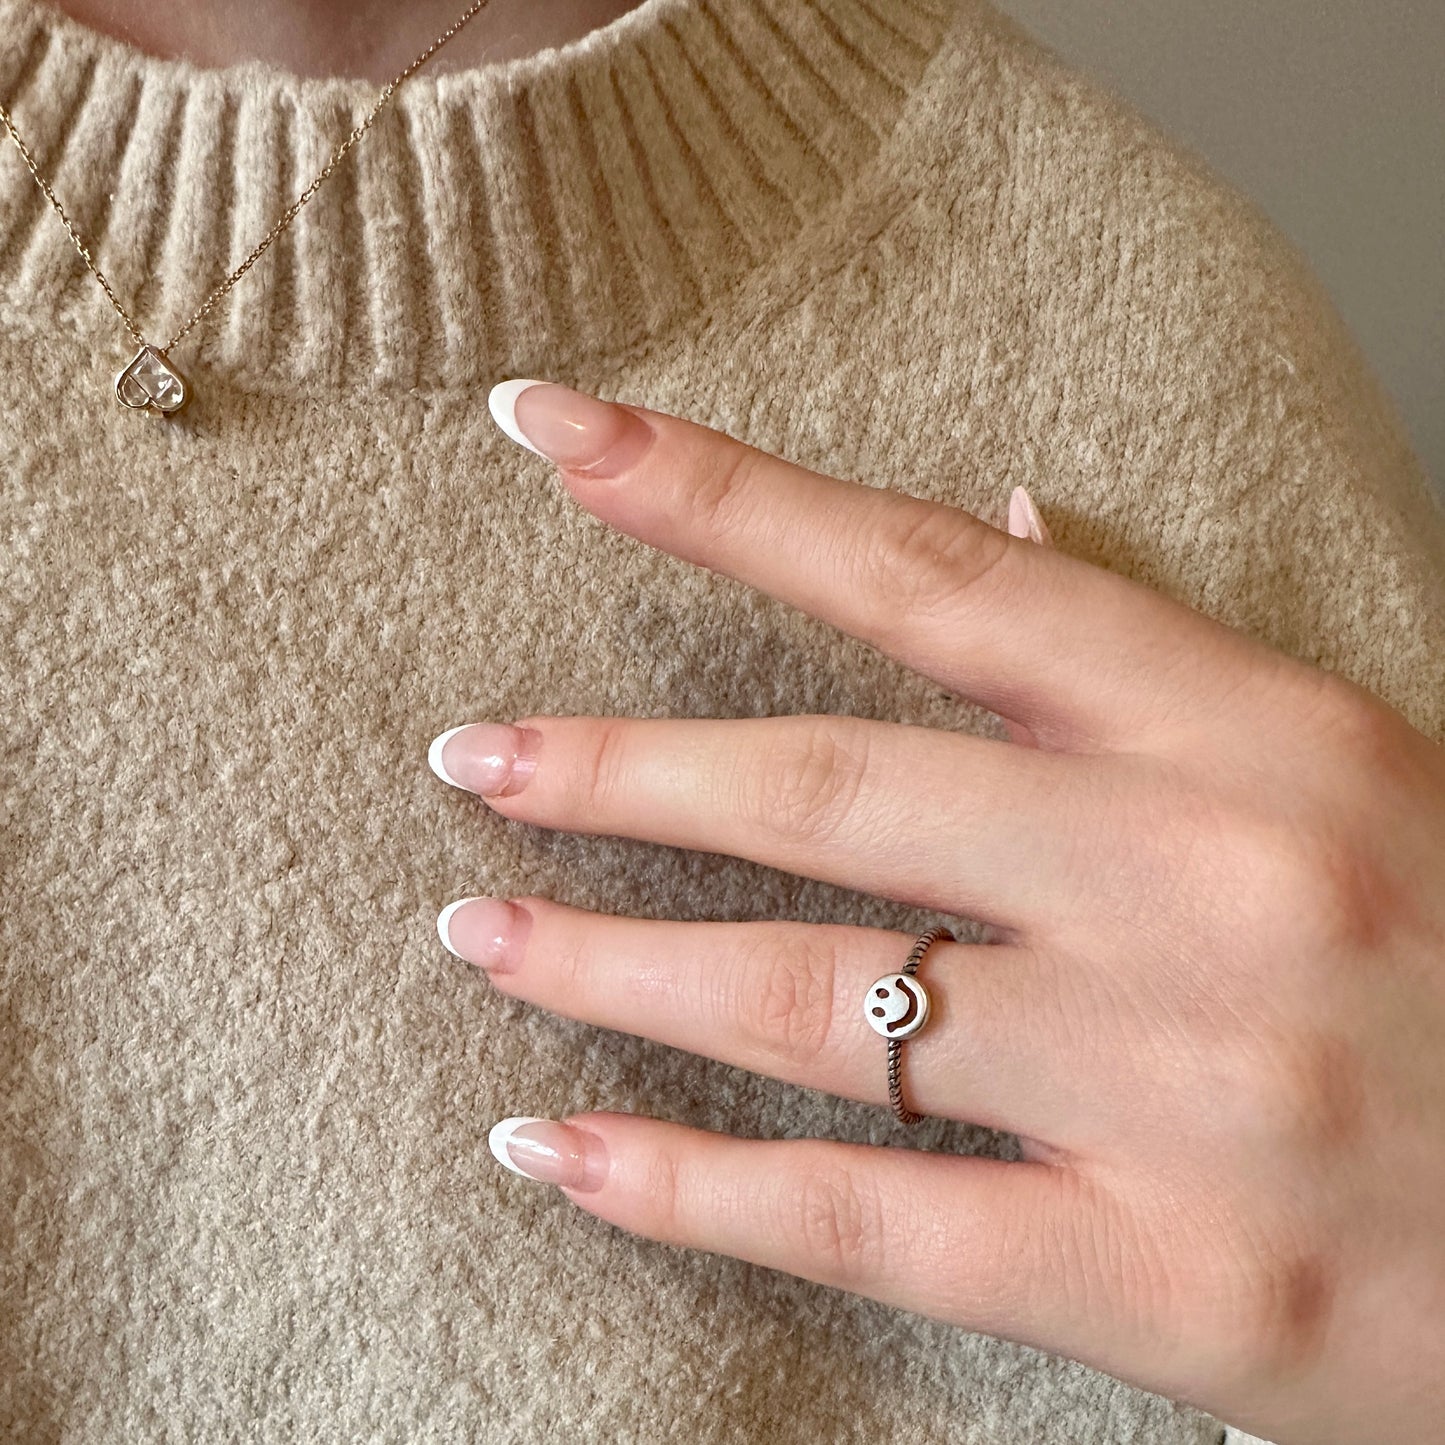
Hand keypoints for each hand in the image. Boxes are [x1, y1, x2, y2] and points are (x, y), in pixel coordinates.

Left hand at [428, 381, 1444, 1444]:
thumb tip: (1008, 518)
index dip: (725, 497)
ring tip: (482, 935)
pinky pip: (864, 1222)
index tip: (562, 434)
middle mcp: (1208, 885)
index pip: (933, 576)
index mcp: (1255, 732)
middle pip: (832, 790)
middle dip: (619, 770)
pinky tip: (556, 1153)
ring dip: (610, 965)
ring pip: (815, 1004)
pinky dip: (683, 1192)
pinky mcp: (1170, 1285)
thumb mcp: (1339, 766)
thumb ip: (1146, 654)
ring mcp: (1184, 1093)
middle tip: (475, 759)